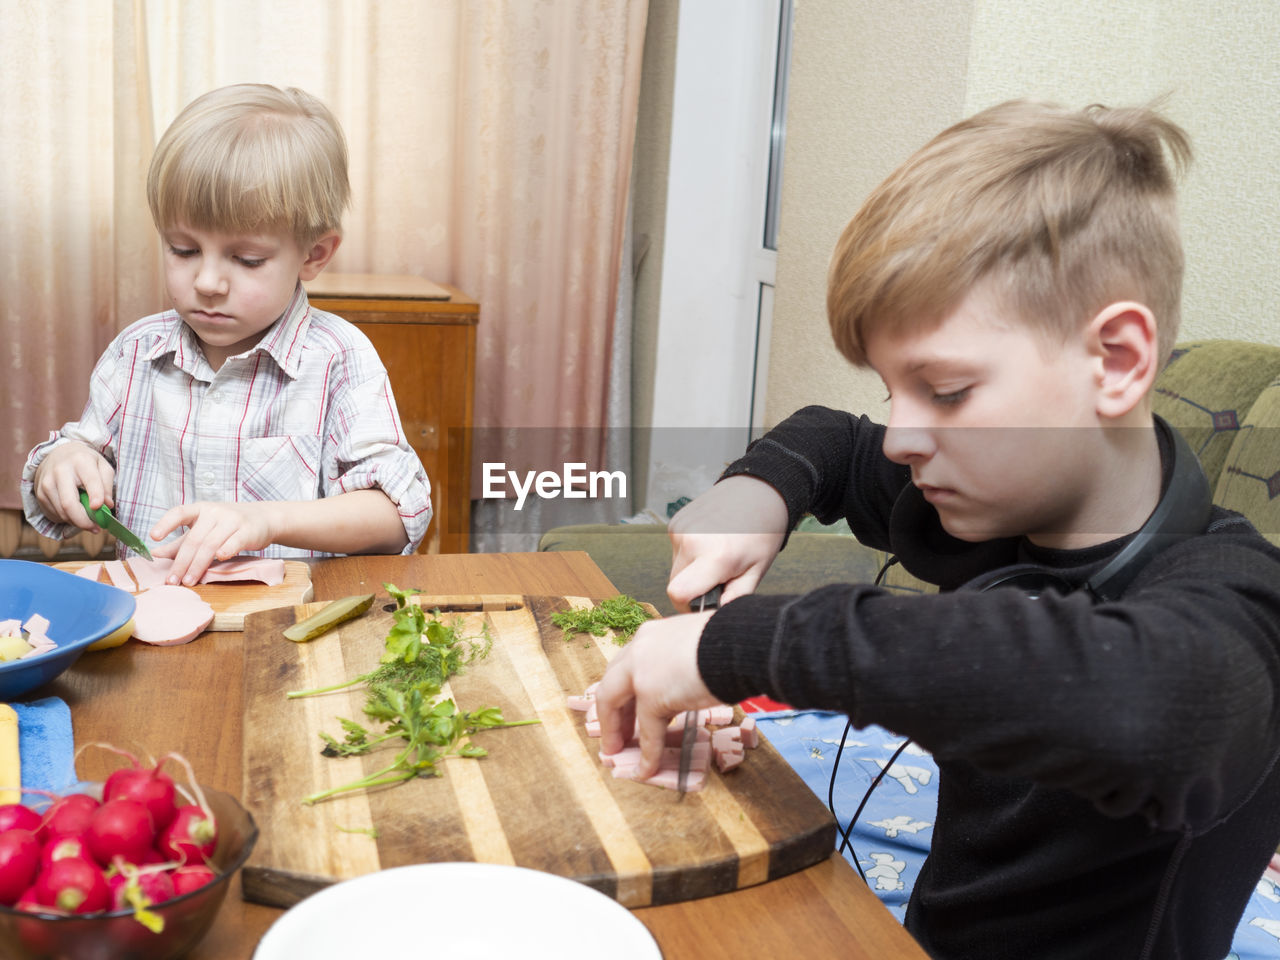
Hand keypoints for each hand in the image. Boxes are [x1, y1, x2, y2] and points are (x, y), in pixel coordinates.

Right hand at [31, 443, 115, 530]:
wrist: (58, 455)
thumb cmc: (85, 462)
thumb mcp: (102, 466)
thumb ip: (107, 485)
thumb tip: (107, 505)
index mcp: (80, 461)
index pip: (90, 481)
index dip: (96, 496)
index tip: (101, 508)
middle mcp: (60, 472)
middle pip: (69, 504)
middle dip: (84, 521)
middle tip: (97, 528)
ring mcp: (47, 484)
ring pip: (62, 513)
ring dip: (77, 522)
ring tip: (89, 520)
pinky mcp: (40, 494)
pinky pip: (55, 514)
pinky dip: (67, 519)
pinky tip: (75, 513)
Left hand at [149, 501, 274, 584]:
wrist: (263, 518)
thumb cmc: (228, 524)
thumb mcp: (203, 529)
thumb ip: (180, 542)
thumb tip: (155, 554)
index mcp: (200, 510)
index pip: (179, 513)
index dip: (166, 524)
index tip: (154, 536)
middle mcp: (214, 513)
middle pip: (194, 539)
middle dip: (181, 562)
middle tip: (172, 580)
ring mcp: (232, 520)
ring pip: (210, 544)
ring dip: (198, 564)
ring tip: (189, 581)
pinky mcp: (247, 530)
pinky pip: (234, 541)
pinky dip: (226, 550)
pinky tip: (219, 559)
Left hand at [595, 610, 717, 778]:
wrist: (742, 643)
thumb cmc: (731, 641)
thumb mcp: (696, 645)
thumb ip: (681, 660)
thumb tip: (688, 680)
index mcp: (651, 635)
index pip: (626, 664)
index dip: (622, 688)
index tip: (622, 706)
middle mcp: (639, 649)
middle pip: (612, 683)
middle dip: (612, 711)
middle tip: (616, 732)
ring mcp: (641, 672)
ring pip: (614, 704)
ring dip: (616, 731)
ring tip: (617, 751)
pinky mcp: (651, 696)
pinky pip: (649, 731)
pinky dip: (649, 753)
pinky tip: (647, 768)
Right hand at [666, 475, 787, 610]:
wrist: (757, 491)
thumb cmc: (762, 532)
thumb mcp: (757, 570)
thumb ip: (735, 597)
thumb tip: (713, 616)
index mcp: (716, 556)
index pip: (678, 594)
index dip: (688, 606)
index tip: (706, 603)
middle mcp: (692, 541)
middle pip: (676, 584)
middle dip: (694, 588)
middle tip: (720, 577)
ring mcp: (680, 530)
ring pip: (676, 568)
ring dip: (692, 570)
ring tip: (717, 556)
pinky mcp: (674, 523)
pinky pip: (676, 551)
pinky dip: (689, 554)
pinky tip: (710, 543)